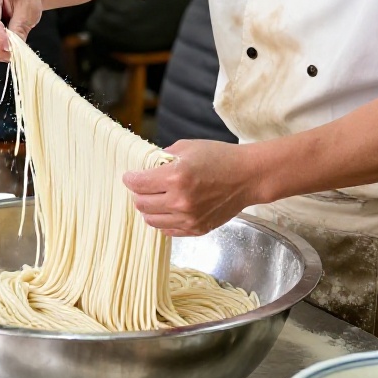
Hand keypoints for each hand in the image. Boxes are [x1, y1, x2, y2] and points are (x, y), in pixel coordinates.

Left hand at [123, 140, 253, 236]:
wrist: (248, 177)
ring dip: (148, 208)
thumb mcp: (187, 148)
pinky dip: (163, 220)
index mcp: (176, 177)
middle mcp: (180, 201)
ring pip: (151, 220)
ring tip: (155, 198)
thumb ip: (163, 157)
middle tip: (143, 186)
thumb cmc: (220, 158)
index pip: (138, 184)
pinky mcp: (197, 229)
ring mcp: (189, 218)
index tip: (130, 176)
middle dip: (138, 193)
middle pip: (141, 204)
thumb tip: (146, 166)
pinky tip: (168, 209)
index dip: (130, 178)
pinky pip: (167, 230)